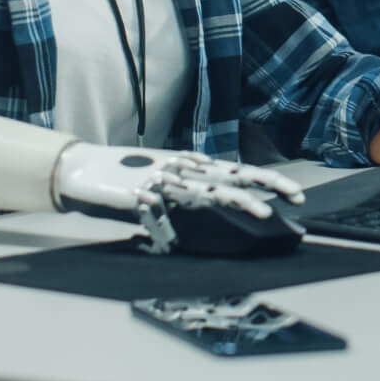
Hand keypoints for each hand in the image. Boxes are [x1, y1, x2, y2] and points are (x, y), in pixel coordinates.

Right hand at [52, 143, 302, 252]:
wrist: (81, 170)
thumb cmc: (123, 181)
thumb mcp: (162, 185)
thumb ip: (187, 195)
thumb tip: (215, 206)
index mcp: (191, 167)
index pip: (238, 172)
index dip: (266, 182)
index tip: (294, 195)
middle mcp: (184, 170)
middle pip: (235, 176)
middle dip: (268, 186)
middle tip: (298, 198)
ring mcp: (164, 179)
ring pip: (210, 189)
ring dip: (239, 202)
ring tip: (265, 213)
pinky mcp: (142, 193)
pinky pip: (171, 203)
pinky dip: (189, 207)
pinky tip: (208, 212)